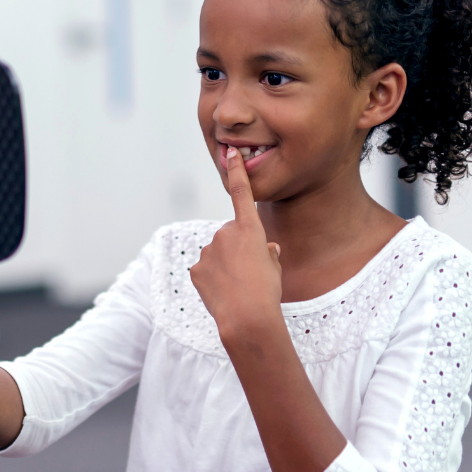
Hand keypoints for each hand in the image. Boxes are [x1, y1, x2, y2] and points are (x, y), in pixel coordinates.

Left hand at [190, 146, 282, 341]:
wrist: (247, 318)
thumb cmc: (267, 293)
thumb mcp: (275, 268)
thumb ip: (267, 252)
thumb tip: (266, 249)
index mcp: (249, 229)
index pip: (242, 194)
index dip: (236, 171)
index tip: (229, 153)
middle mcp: (225, 233)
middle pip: (230, 236)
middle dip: (237, 250)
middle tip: (248, 273)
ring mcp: (208, 250)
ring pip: (217, 254)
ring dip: (225, 266)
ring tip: (237, 286)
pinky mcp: (196, 268)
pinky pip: (206, 270)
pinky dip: (213, 279)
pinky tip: (222, 292)